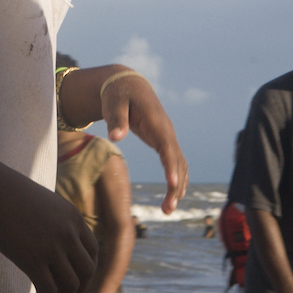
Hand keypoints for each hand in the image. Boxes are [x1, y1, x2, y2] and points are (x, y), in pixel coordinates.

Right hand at [0, 168, 96, 292]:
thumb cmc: (11, 194)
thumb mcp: (45, 203)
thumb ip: (56, 221)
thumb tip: (54, 241)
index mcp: (74, 218)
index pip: (93, 251)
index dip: (88, 269)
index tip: (79, 278)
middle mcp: (69, 234)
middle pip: (87, 271)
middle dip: (80, 288)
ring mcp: (53, 248)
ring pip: (71, 285)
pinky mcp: (33, 260)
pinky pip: (48, 291)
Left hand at [100, 74, 188, 211]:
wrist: (127, 83)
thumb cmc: (118, 94)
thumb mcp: (114, 104)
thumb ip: (117, 120)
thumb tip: (116, 137)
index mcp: (156, 122)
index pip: (167, 147)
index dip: (171, 166)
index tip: (172, 184)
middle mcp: (166, 131)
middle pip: (177, 161)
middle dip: (175, 185)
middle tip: (167, 209)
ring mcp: (167, 136)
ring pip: (179, 164)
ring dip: (177, 186)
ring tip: (168, 209)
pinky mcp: (163, 141)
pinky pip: (174, 162)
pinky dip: (176, 179)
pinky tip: (173, 195)